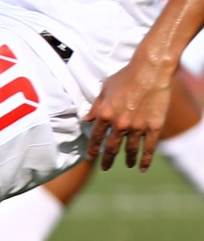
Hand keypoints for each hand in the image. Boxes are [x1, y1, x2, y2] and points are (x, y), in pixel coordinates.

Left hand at [86, 52, 173, 170]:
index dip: (92, 149)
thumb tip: (86, 120)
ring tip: (127, 165)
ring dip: (128, 160)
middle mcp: (119, 123)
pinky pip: (149, 148)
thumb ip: (96, 106)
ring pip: (130, 150)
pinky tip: (143, 168)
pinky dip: (146, 159)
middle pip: (111, 147)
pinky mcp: (154, 127)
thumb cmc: (125, 77)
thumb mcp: (104, 89)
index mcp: (105, 114)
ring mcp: (137, 127)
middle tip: (105, 167)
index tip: (90, 157)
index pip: (95, 137)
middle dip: (107, 159)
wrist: (150, 72)